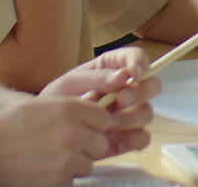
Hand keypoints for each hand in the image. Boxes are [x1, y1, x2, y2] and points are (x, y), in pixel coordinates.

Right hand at [0, 93, 151, 186]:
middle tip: (66, 148)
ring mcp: (68, 158)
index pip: (104, 118)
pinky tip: (43, 171)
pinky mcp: (60, 180)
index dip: (95, 126)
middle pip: (101, 143)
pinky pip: (73, 180)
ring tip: (50, 159)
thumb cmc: (6, 127)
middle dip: (87, 147)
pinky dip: (62, 178)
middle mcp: (74, 132)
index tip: (85, 130)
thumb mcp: (41, 105)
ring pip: (88, 164)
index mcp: (70, 108)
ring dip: (75, 165)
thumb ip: (72, 108)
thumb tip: (98, 112)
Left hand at [41, 46, 159, 155]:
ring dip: (131, 117)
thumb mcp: (71, 83)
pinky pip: (142, 138)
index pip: (137, 58)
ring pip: (147, 113)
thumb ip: (97, 78)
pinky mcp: (126, 137)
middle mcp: (127, 89)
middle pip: (152, 85)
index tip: (134, 73)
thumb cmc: (57, 100)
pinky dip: (132, 139)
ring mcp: (128, 114)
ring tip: (106, 123)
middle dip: (140, 92)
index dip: (141, 63)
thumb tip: (125, 76)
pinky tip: (113, 138)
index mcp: (114, 68)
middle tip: (120, 99)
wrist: (44, 131)